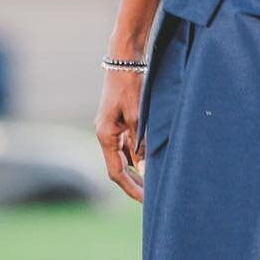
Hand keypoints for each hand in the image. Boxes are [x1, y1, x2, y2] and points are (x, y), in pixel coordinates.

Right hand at [95, 67, 145, 202]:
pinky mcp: (118, 121)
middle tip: (151, 198)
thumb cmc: (131, 85)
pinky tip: (149, 161)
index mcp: (105, 135)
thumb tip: (144, 167)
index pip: (116, 172)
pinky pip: (126, 145)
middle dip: (133, 183)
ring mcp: (111, 128)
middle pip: (118, 167)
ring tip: (153, 183)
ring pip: (123, 157)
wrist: (124, 59)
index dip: (131, 188)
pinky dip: (137, 155)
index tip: (145, 200)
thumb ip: (140, 142)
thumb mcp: (138, 115)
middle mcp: (105, 134)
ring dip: (136, 170)